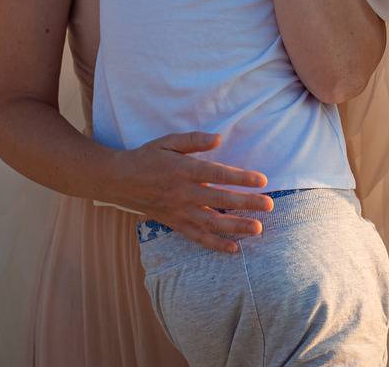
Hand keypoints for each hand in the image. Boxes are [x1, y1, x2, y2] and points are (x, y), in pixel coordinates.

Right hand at [110, 131, 273, 253]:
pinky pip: (197, 237)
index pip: (217, 174)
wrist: (118, 180)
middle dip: (246, 203)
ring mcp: (178, 211)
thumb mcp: (168, 141)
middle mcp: (183, 193)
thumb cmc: (147, 157)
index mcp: (183, 169)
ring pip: (212, 223)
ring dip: (236, 227)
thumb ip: (194, 140)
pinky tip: (234, 249)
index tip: (261, 180)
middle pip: (220, 200)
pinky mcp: (174, 224)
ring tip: (257, 229)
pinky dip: (215, 245)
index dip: (240, 178)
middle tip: (269, 205)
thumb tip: (220, 138)